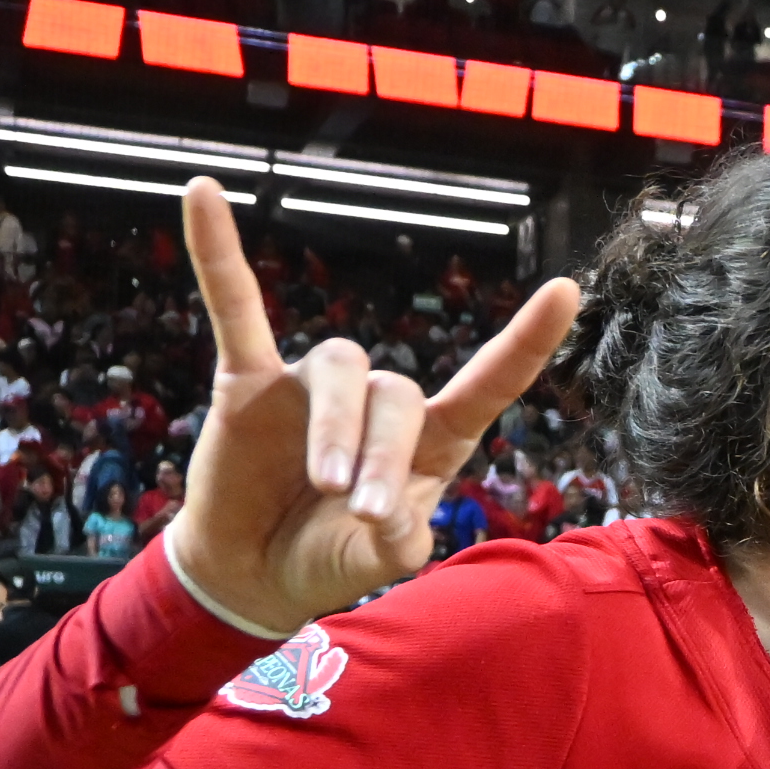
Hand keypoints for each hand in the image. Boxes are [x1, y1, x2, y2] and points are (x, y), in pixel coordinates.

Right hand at [164, 181, 580, 634]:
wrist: (254, 574)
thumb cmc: (330, 559)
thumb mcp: (375, 564)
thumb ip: (394, 545)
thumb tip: (388, 522)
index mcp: (432, 440)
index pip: (487, 383)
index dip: (525, 342)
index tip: (568, 291)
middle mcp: (380, 401)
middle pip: (396, 395)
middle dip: (382, 456)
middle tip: (360, 512)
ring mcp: (315, 385)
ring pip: (340, 370)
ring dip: (336, 428)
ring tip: (325, 484)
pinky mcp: (250, 380)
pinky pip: (236, 307)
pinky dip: (218, 255)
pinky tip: (201, 194)